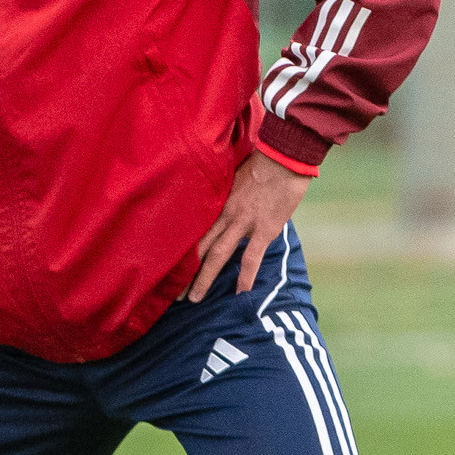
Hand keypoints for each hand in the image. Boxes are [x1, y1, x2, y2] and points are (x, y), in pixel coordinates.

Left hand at [185, 151, 311, 300]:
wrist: (284, 155)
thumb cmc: (263, 161)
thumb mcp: (236, 175)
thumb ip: (228, 193)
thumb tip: (225, 201)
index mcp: (217, 202)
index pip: (194, 231)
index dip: (182, 251)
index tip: (170, 266)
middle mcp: (225, 215)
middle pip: (199, 248)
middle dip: (185, 272)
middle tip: (173, 294)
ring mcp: (243, 223)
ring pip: (217, 256)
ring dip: (203, 279)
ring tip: (193, 299)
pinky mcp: (264, 229)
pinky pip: (251, 257)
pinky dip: (245, 276)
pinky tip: (240, 292)